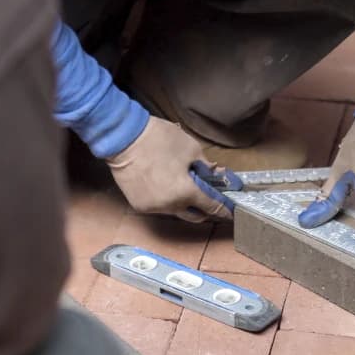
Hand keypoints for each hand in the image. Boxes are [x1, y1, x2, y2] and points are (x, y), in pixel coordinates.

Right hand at [106, 116, 232, 222]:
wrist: (123, 138)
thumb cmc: (159, 140)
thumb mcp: (190, 148)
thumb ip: (205, 167)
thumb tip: (212, 174)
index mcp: (186, 192)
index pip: (212, 207)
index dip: (224, 209)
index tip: (231, 211)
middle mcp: (170, 206)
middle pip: (195, 216)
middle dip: (204, 209)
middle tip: (208, 196)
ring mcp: (153, 208)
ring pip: (176, 211)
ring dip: (183, 202)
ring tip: (182, 184)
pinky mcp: (139, 206)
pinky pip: (160, 207)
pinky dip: (166, 200)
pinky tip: (164, 184)